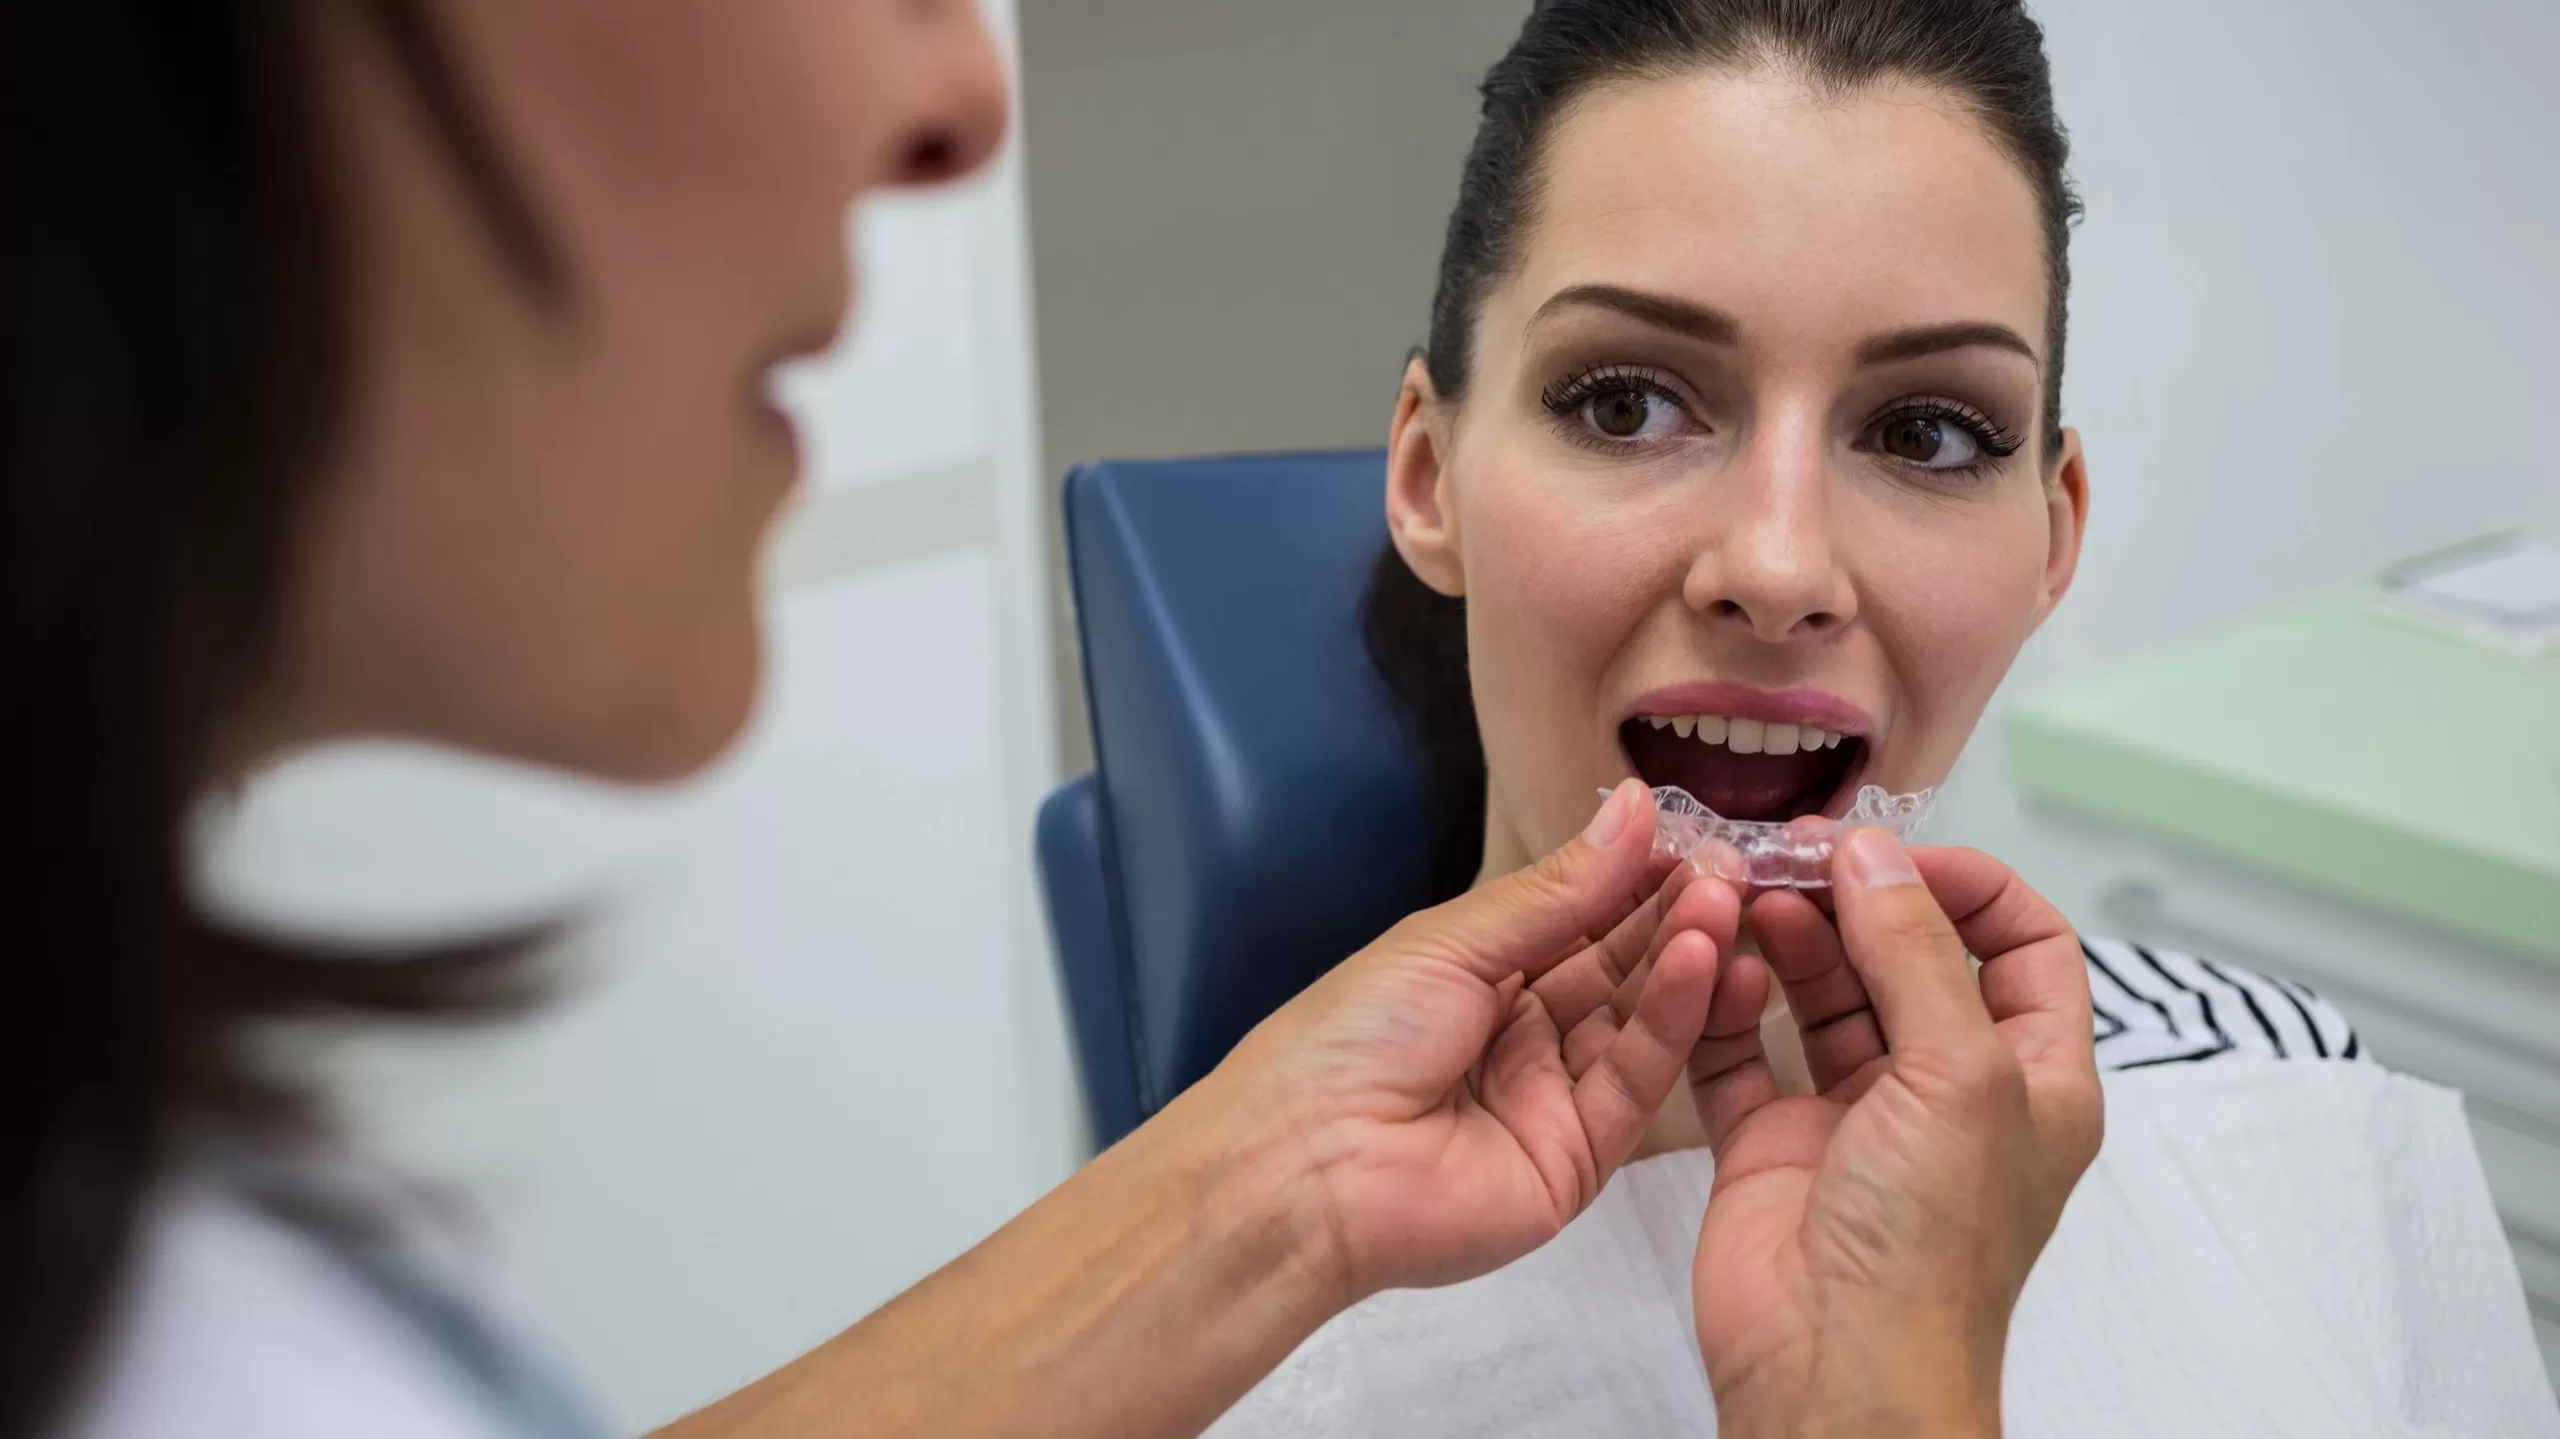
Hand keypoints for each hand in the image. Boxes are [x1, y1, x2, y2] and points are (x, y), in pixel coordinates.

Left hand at [1197, 778, 1742, 1301]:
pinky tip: (1701, 961)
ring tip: (1728, 901)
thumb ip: (1558, 889)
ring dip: (1685, 960)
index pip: (1579, 920)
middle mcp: (1524, 1034)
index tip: (1701, 835)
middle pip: (1617, 969)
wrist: (1305, 1166)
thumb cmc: (1354, 1035)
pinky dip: (1672, 1020)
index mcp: (1480, 975)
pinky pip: (1637, 1081)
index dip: (1637, 879)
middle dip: (1674, 915)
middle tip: (1737, 864)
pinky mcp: (1580, 1158)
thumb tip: (1639, 806)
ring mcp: (1555, 1098)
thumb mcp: (1453, 942)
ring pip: (1638, 1022)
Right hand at [1690, 832, 2102, 1437]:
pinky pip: (1743, 1048)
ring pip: (1822, 992)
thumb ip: (1916, 952)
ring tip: (1752, 892)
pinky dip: (1726, 1000)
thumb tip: (1877, 856)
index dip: (1967, 886)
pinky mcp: (1773, 1141)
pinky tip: (1717, 963)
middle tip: (1799, 855)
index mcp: (2031, 1079)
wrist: (1836, 1368)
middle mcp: (1945, 1092)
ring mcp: (1856, 1116)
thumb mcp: (1958, 1074)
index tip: (1897, 854)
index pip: (2023, 945)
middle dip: (1857, 897)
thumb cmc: (1929, 1256)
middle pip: (1907, 956)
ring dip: (1789, 936)